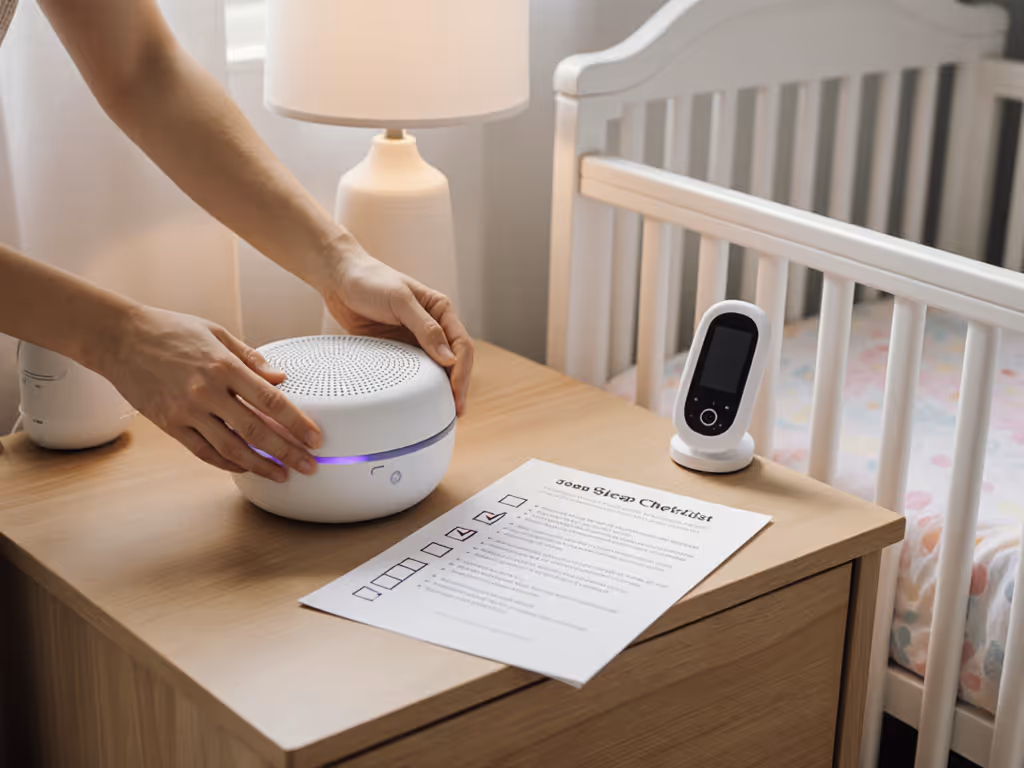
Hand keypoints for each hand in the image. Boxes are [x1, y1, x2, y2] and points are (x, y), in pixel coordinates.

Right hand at [96, 306, 321, 481]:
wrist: (120, 338)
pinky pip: (204, 452)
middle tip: (309, 466)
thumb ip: (250, 358)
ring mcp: (187, 412)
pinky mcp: (170, 425)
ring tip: (282, 474)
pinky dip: (227, 463)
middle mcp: (207, 392)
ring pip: (231, 448)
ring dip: (261, 465)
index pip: (271, 400)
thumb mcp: (217, 333)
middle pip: (256, 431)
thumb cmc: (169, 330)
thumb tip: (280, 378)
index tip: (315, 438)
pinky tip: (245, 467)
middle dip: (288, 452)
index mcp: (224, 366)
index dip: (297, 423)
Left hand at [321, 241, 474, 413]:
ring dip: (441, 389)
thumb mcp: (400, 300)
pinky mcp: (398, 349)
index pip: (462, 345)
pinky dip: (420, 386)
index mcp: (441, 310)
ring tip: (443, 412)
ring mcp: (416, 339)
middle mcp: (433, 326)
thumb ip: (425, 328)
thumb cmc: (370, 280)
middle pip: (455, 361)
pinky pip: (413, 371)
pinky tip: (421, 400)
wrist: (339, 279)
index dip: (462, 371)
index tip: (455, 393)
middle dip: (458, 386)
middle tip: (454, 411)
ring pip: (437, 369)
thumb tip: (448, 358)